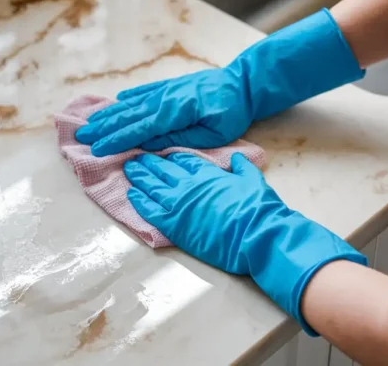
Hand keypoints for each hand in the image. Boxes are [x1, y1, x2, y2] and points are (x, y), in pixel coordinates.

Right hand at [76, 69, 252, 156]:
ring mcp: (166, 90)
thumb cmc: (232, 112)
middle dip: (103, 127)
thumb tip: (150, 143)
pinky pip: (144, 93)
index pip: (140, 129)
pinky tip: (117, 102)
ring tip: (90, 122)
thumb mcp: (212, 133)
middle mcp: (165, 98)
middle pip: (129, 115)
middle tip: (80, 137)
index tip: (97, 149)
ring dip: (110, 114)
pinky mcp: (171, 87)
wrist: (243, 83)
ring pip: (132, 104)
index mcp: (175, 112)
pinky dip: (129, 98)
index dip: (117, 140)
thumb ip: (180, 139)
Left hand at [123, 153, 366, 334]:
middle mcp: (190, 185)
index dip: (172, 156)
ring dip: (139, 177)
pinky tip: (131, 194)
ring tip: (129, 168)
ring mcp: (179, 204)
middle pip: (163, 170)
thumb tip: (238, 157)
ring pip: (152, 186)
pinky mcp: (174, 225)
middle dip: (149, 162)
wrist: (257, 235)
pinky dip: (139, 201)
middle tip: (136, 156)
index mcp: (209, 174)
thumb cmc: (259, 209)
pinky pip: (149, 210)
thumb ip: (243, 168)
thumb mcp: (254, 181)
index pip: (185, 160)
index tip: (163, 152)